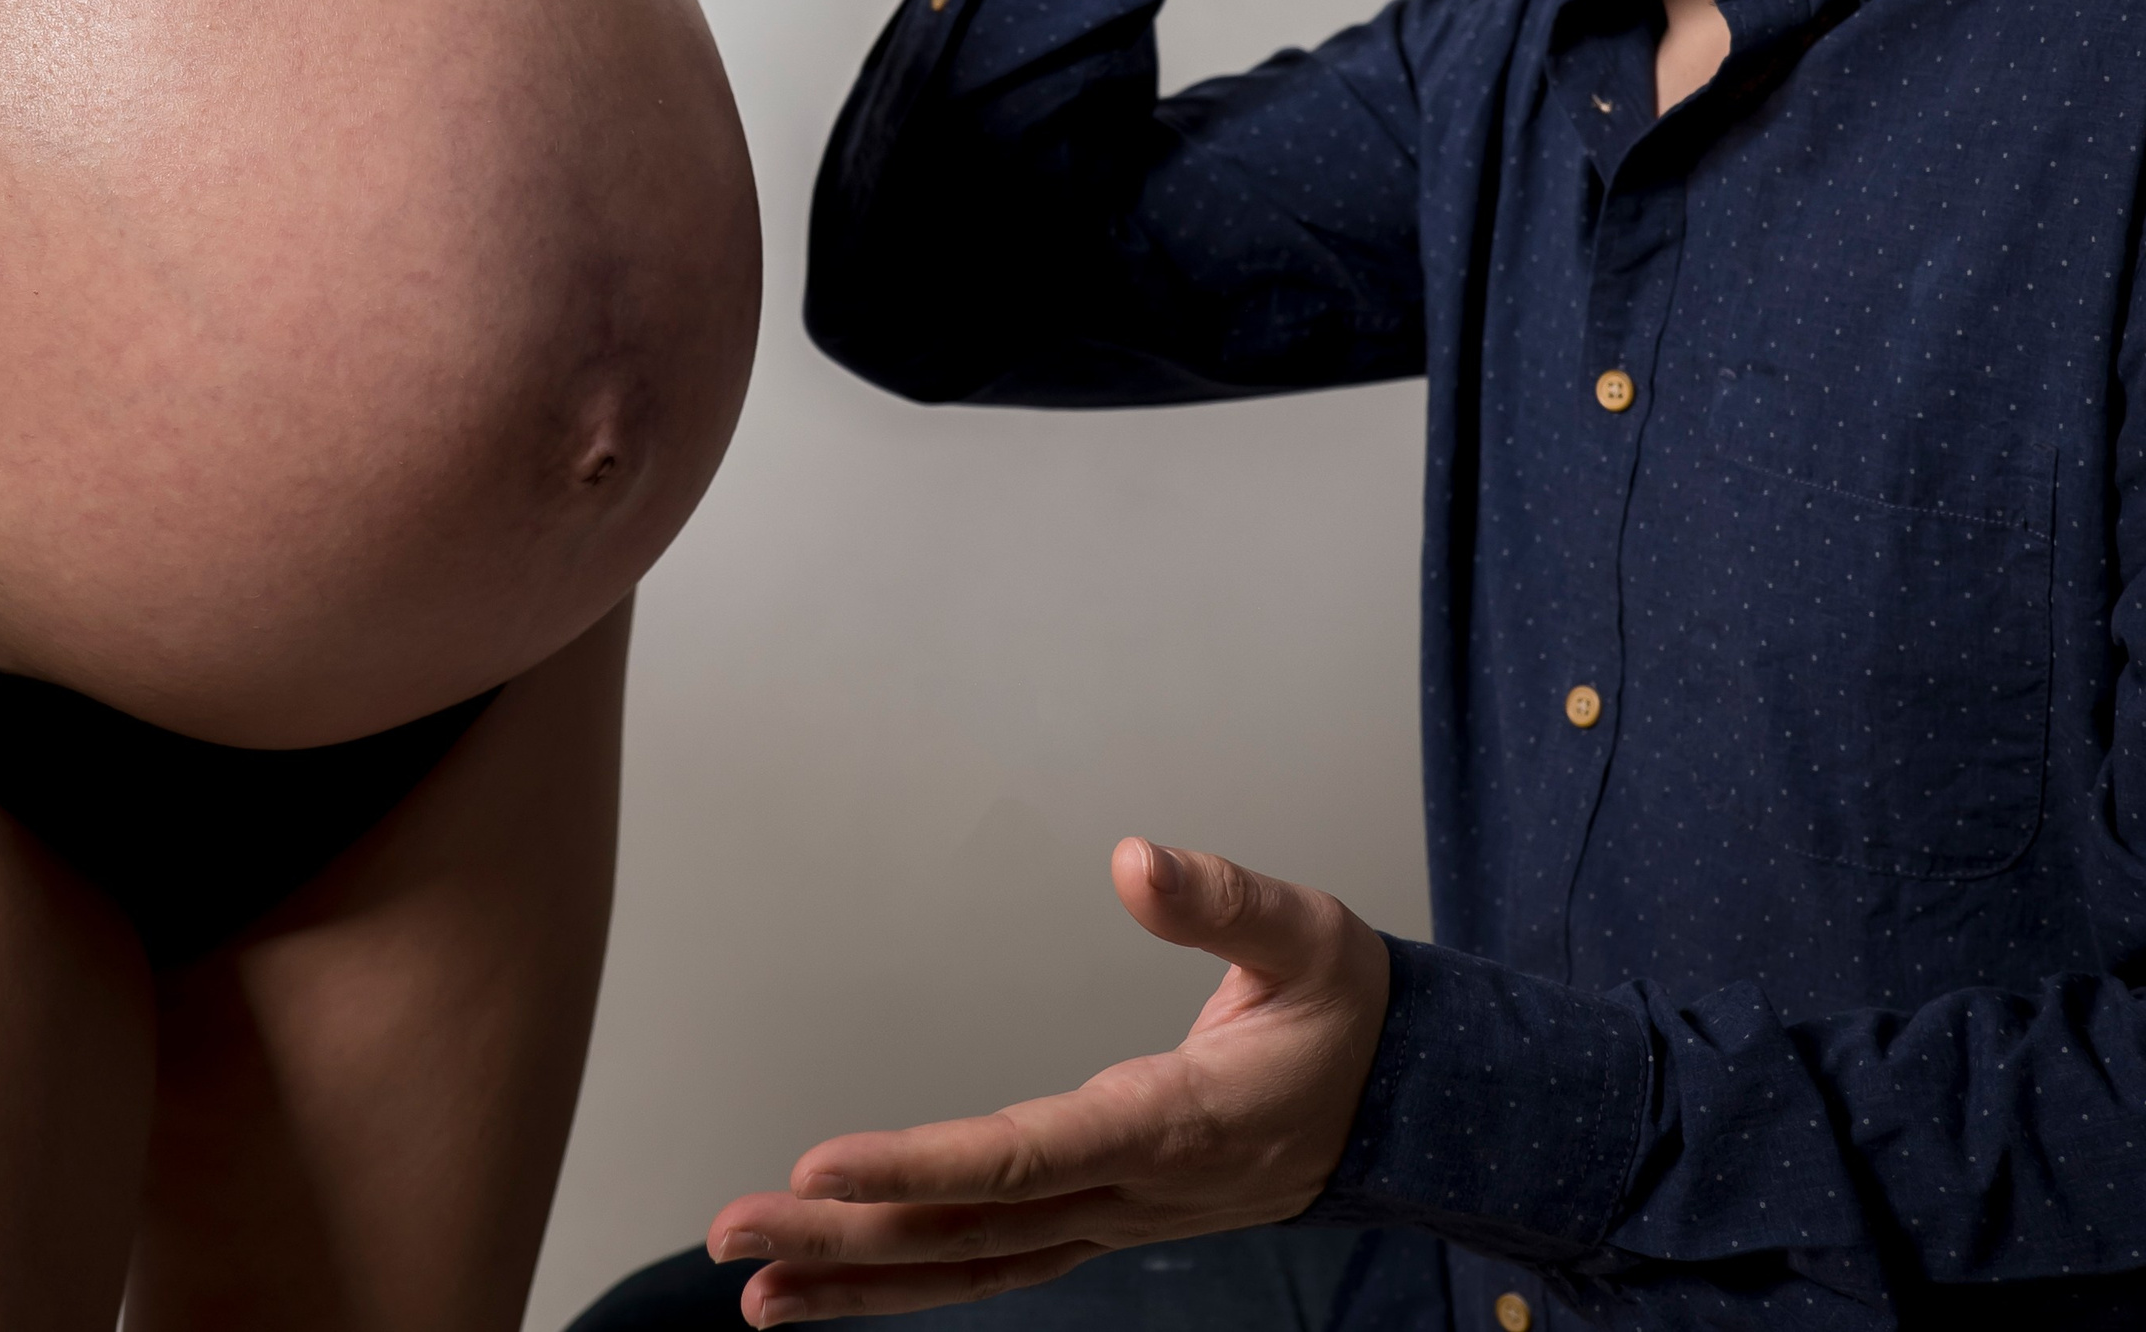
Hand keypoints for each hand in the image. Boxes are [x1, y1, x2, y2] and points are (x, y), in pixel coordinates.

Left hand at [707, 839, 1389, 1323]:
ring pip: (976, 1263)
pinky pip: (997, 1261)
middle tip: (735, 1230)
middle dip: (851, 1236)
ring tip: (754, 1287)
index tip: (819, 1167)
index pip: (1029, 1154)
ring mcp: (1118, 1217)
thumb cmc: (1349, 1010)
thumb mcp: (1308, 934)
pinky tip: (839, 1287)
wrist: (1410, 1104)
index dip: (923, 1166)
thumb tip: (1132, 858)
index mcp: (1176, 1121)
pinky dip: (914, 1281)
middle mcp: (1136, 1189)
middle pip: (976, 1227)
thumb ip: (1222, 898)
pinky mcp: (1106, 1219)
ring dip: (863, 1279)